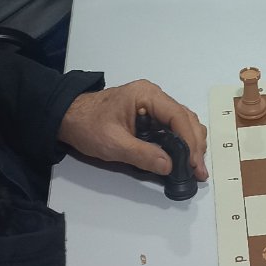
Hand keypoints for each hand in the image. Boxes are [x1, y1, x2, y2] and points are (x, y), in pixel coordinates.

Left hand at [59, 81, 208, 181]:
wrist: (67, 117)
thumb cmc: (87, 125)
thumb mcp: (113, 143)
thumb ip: (142, 155)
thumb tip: (169, 166)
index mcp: (147, 95)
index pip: (178, 116)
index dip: (189, 141)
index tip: (194, 163)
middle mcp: (154, 96)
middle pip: (185, 118)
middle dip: (195, 145)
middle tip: (199, 170)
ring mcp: (153, 104)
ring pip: (182, 122)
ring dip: (191, 144)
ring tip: (194, 167)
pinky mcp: (149, 115)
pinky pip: (172, 126)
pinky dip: (181, 142)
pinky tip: (183, 157)